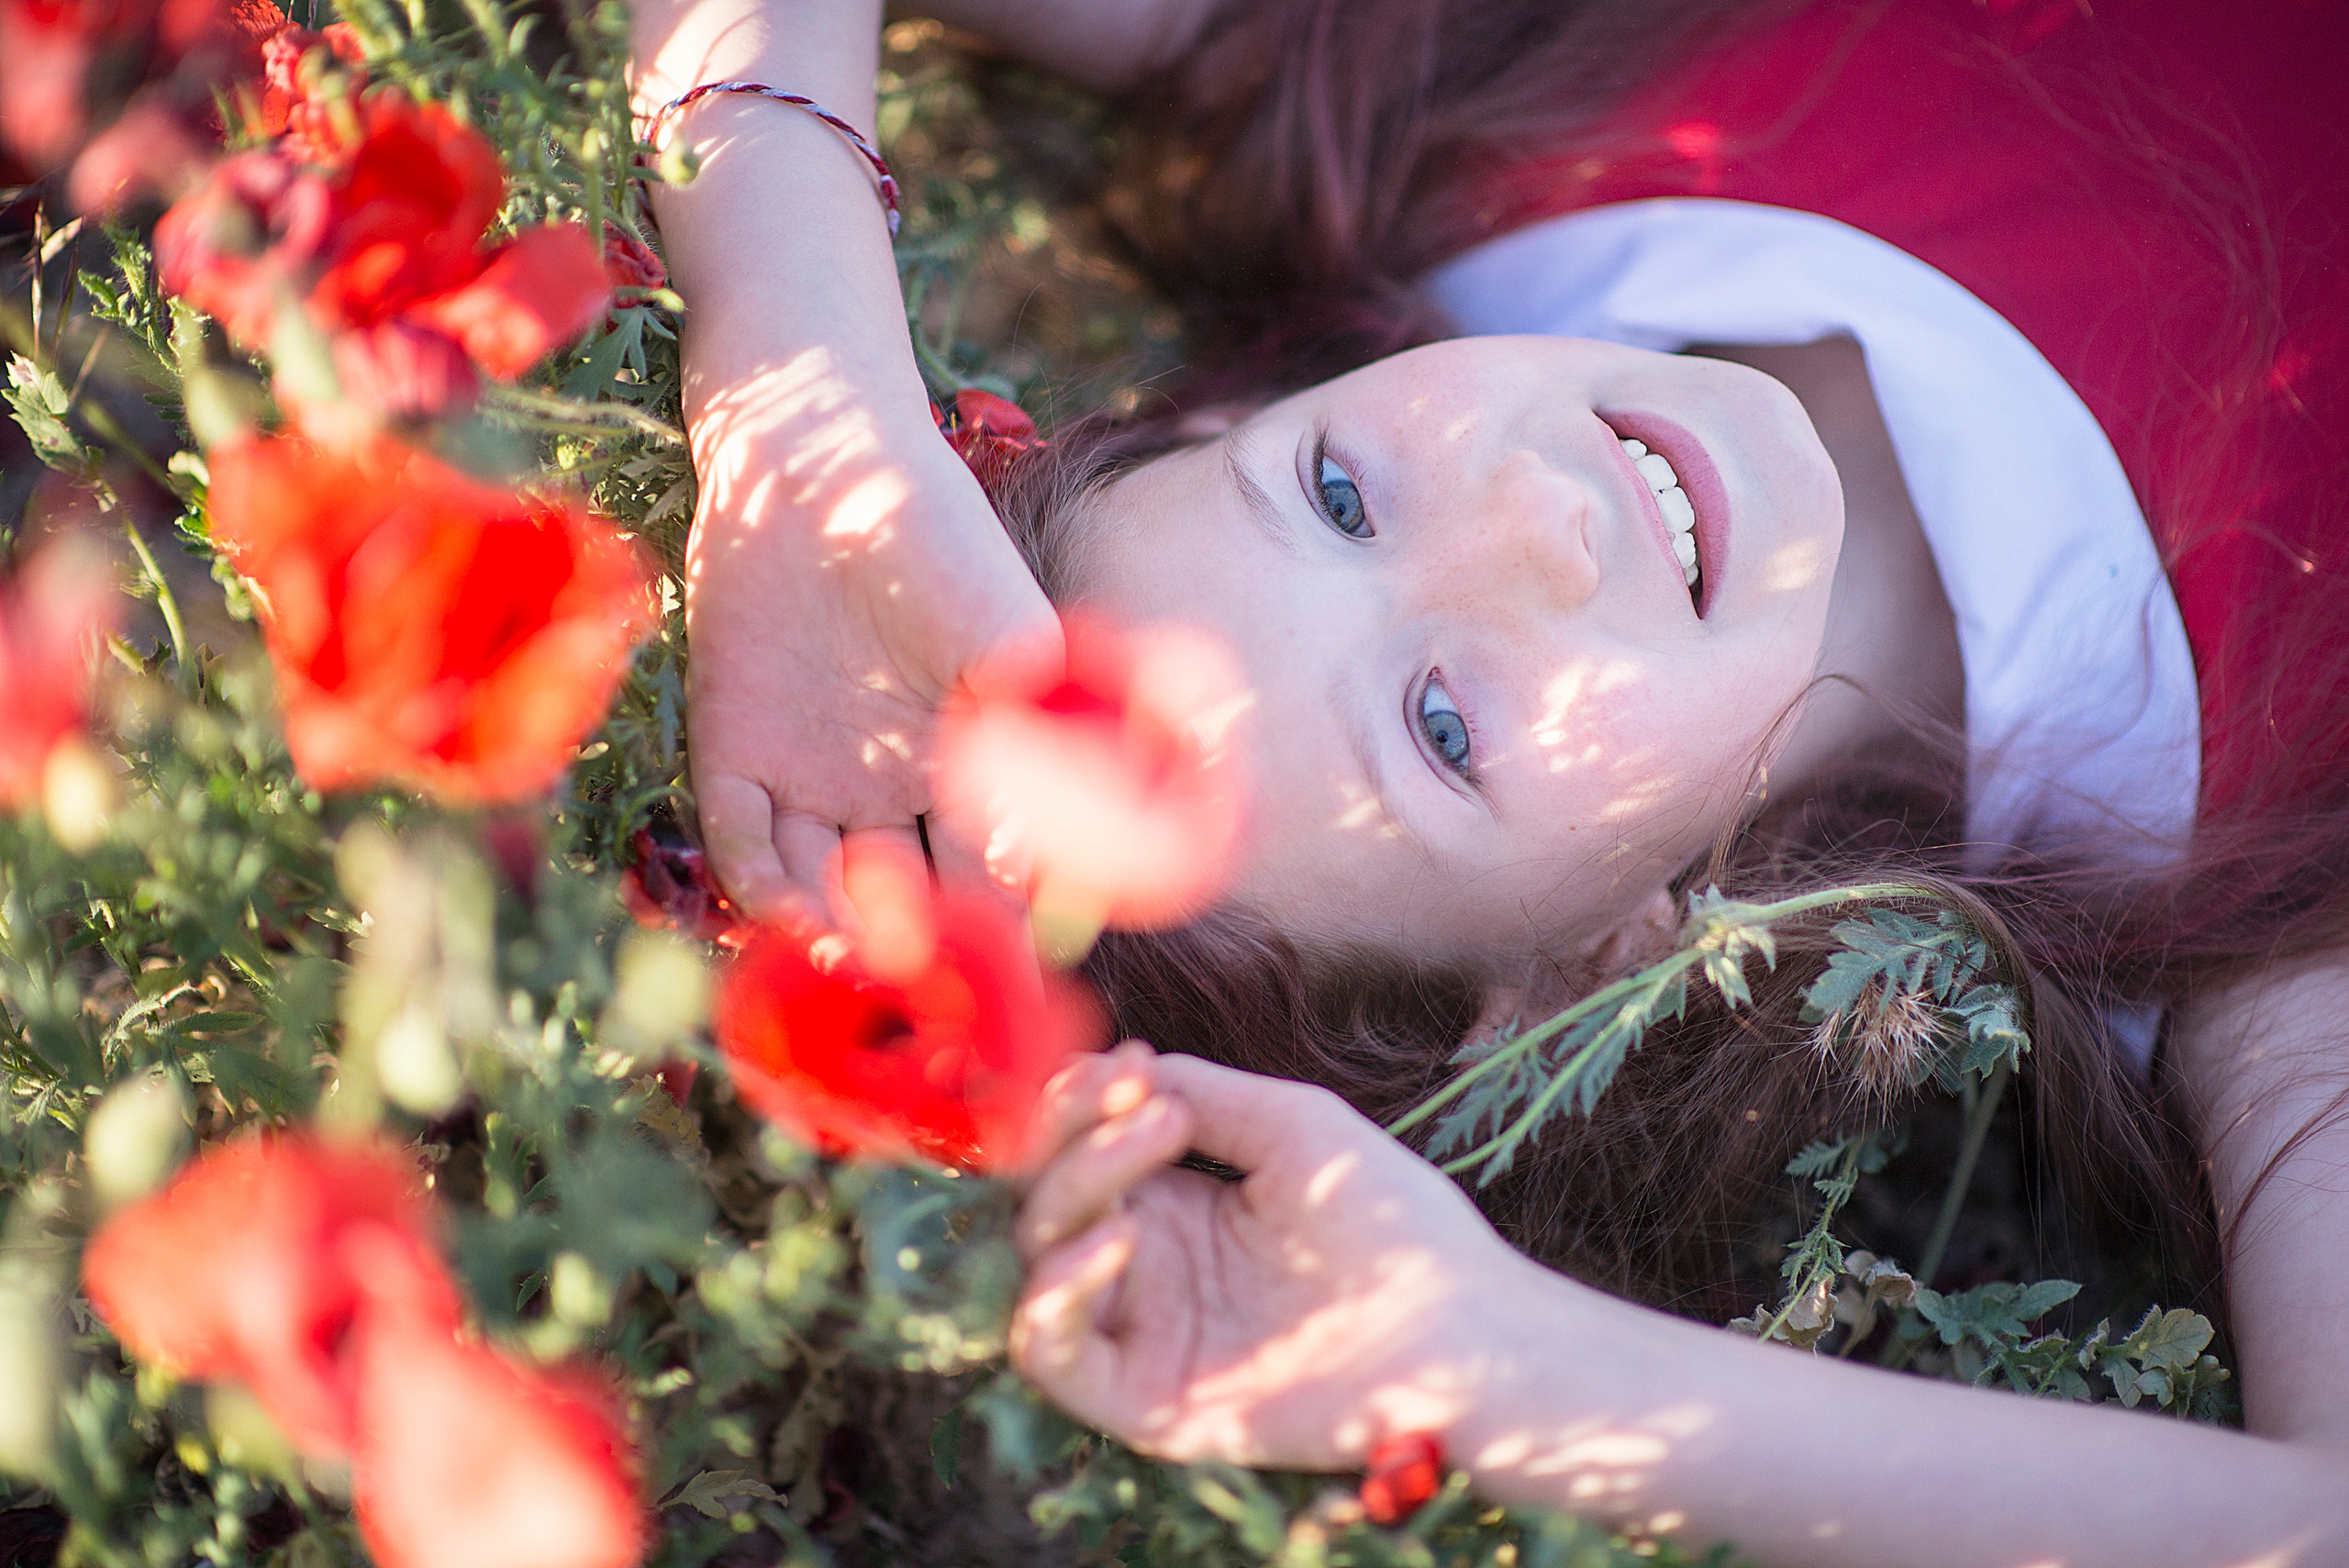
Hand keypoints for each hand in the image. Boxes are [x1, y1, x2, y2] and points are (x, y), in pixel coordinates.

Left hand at [682, 373, 1060, 919]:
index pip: (985, 878)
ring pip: (820, 885)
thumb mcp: (1007, 625)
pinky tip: (786, 910)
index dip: (996, 934)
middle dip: (910, 949)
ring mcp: (808, 773)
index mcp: (963, 767)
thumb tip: (1058, 829)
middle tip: (919, 979)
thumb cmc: (933, 530)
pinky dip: (760, 880)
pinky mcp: (734, 748)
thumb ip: (1035, 721)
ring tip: (849, 957)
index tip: (1004, 972)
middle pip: (900, 899)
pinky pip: (742, 837)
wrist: (824, 456)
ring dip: (834, 930)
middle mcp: (887, 787)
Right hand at [1009, 1046, 1568, 1469]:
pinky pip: (1050, 1353)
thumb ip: (1200, 1093)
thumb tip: (1117, 1067)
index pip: (1081, 1151)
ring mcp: (1145, 1335)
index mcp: (1179, 1207)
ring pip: (1038, 1262)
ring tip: (1153, 1144)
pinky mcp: (1146, 1402)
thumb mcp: (1293, 1127)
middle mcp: (1150, 1269)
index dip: (1079, 1101)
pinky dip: (1058, 1291)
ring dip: (1069, 1191)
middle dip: (1076, 1131)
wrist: (1460, 1330)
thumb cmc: (1396, 1225)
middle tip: (1138, 1094)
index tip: (1123, 1060)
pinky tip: (1119, 1238)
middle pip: (1050, 1195)